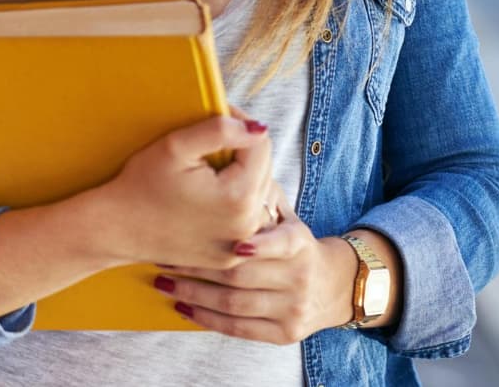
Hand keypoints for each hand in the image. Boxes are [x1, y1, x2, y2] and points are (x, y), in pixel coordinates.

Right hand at [75, 113, 273, 270]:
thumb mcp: (176, 146)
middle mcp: (247, 227)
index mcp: (238, 197)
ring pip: (259, 193)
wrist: (115, 230)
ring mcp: (239, 246)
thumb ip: (220, 130)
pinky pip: (247, 219)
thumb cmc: (141, 185)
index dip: (240, 123)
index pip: (260, 145)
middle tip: (209, 142)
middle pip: (264, 169)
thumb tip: (257, 128)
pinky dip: (236, 203)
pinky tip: (210, 196)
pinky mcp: (229, 257)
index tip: (218, 116)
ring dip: (243, 175)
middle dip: (242, 150)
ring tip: (209, 169)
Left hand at [156, 202, 356, 344]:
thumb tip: (231, 166)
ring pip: (235, 304)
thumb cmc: (296, 244)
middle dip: (199, 268)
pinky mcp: (284, 334)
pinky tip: (183, 307)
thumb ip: (264, 200)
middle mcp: (299, 278)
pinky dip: (207, 318)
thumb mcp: (289, 218)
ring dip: (195, 293)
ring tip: (164, 282)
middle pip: (243, 276)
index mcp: (301, 244)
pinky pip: (239, 328)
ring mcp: (292, 309)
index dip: (259, 245)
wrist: (334, 287)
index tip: (234, 244)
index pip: (282, 244)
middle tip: (166, 258)